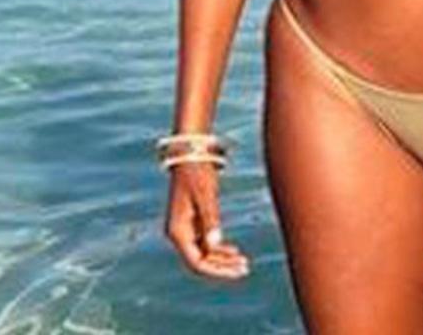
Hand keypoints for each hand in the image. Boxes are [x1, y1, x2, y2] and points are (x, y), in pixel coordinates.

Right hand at [164, 162, 249, 279]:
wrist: (190, 152)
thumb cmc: (197, 172)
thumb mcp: (206, 195)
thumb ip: (210, 220)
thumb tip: (214, 246)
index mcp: (178, 231)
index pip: (197, 262)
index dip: (217, 270)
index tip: (236, 269)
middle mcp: (179, 234)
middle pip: (201, 261)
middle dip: (223, 267)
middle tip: (245, 268)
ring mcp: (185, 229)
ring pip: (205, 254)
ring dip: (223, 260)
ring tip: (244, 263)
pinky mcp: (193, 223)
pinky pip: (206, 243)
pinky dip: (220, 249)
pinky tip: (235, 252)